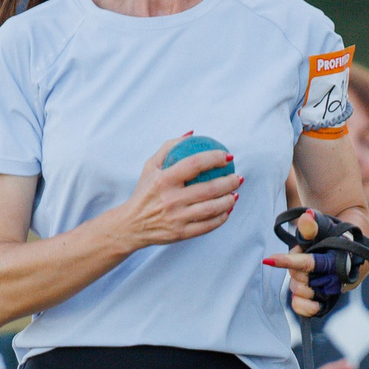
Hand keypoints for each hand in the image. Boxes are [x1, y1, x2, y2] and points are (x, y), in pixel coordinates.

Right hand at [121, 136, 241, 249]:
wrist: (131, 225)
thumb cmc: (144, 192)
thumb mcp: (150, 166)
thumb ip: (169, 147)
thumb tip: (193, 134)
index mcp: (163, 180)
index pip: (195, 164)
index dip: (215, 158)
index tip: (228, 156)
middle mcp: (171, 199)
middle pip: (209, 189)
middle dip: (229, 182)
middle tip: (237, 177)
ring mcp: (177, 218)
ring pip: (212, 208)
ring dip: (229, 200)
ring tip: (235, 194)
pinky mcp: (181, 234)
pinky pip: (208, 226)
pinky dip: (221, 217)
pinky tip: (227, 210)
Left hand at [266, 208, 368, 318]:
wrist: (352, 243)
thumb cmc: (336, 233)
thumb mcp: (323, 226)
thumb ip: (312, 226)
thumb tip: (306, 217)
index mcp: (337, 260)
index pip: (310, 263)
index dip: (289, 261)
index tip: (269, 260)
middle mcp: (337, 279)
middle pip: (303, 279)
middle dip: (295, 267)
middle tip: (301, 255)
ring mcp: (333, 291)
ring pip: (304, 293)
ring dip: (297, 282)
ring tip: (303, 270)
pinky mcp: (329, 300)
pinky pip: (313, 310)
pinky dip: (301, 305)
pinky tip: (297, 297)